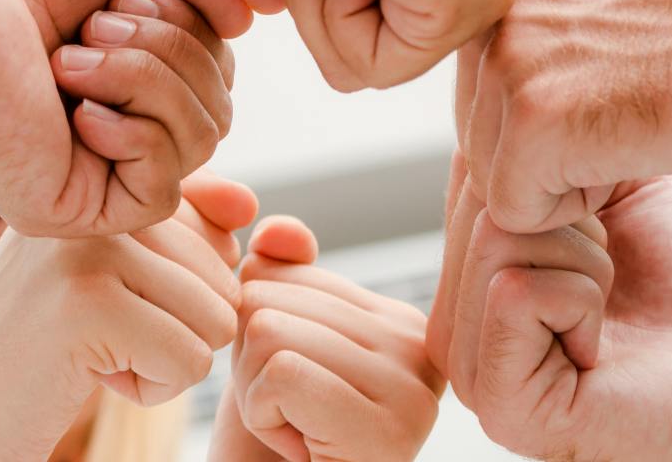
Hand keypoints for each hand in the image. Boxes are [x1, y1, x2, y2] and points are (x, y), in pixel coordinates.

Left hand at [0, 0, 250, 235]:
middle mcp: (113, 118)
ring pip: (201, 141)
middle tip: (94, 20)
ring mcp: (92, 167)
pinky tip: (74, 99)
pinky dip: (137, 130)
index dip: (195, 25)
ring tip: (73, 51)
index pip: (218, 69)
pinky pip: (162, 187)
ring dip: (150, 77)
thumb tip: (246, 23)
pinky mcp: (70, 207)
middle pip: (220, 105)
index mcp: (127, 63)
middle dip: (174, 47)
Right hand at [0, 171, 258, 461]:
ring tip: (90, 351)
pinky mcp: (88, 305)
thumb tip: (248, 203)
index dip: (181, 290)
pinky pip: (191, 362)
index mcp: (101, 179)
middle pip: (225, 277)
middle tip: (93, 335)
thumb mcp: (111, 272)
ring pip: (217, 320)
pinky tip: (87, 376)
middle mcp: (95, 198)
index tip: (109, 301)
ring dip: (164, 359)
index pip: (217, 227)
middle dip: (175, 328)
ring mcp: (89, 246)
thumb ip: (182, 230)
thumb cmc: (36, 348)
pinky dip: (151, 390)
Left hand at [210, 217, 443, 461]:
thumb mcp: (272, 344)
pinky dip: (262, 414)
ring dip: (254, 392)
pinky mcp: (387, 428)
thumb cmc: (277, 437)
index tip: (295, 389)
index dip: (257, 331)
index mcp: (402, 320)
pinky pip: (279, 374)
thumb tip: (275, 231)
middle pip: (274, 298)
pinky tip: (297, 446)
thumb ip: (281, 278)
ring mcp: (412, 388)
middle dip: (251, 361)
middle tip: (291, 415)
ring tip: (296, 430)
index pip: (287, 269)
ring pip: (270, 332)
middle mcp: (421, 347)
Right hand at [428, 154, 671, 461]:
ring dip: (586, 255)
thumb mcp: (609, 189)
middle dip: (572, 213)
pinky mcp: (503, 404)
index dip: (557, 172)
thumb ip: (541, 142)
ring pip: (496, 234)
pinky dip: (585, 296)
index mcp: (472, 280)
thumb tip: (490, 73)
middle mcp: (456, 326)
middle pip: (481, 197)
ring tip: (614, 301)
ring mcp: (473, 369)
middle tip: (618, 273)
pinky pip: (517, 289)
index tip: (609, 229)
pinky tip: (608, 341)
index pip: (474, 170)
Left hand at [455, 0, 671, 233]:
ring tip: (639, 115)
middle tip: (635, 99)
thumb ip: (533, 26)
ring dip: (570, 176)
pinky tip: (640, 144)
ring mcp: (506, 59)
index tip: (620, 75)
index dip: (555, 112)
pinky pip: (522, 215)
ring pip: (495, 179)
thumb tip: (484, 84)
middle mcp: (485, 4)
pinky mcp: (535, 122)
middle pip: (480, 137)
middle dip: (553, 149)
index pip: (481, 89)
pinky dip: (585, 206)